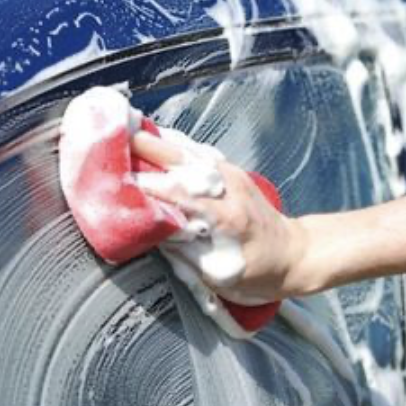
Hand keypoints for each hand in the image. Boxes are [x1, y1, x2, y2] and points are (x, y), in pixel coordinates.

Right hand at [131, 130, 310, 302]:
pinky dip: (170, 143)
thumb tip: (148, 232)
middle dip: (145, 150)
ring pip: (187, 150)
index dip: (147, 187)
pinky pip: (195, 151)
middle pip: (181, 161)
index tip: (116, 181)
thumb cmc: (259, 273)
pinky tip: (149, 136)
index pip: (180, 195)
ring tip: (121, 129)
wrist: (295, 255)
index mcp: (227, 218)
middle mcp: (229, 189)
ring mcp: (231, 175)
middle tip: (110, 141)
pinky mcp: (230, 171)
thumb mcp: (219, 275)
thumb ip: (183, 252)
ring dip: (154, 140)